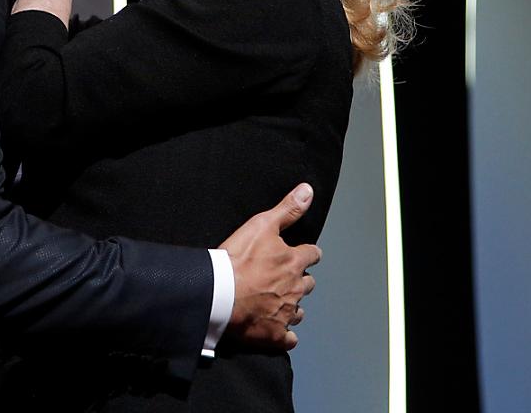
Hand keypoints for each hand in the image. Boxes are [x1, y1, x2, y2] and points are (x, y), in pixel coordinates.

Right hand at [219, 183, 320, 349]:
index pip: (312, 255)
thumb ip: (287, 209)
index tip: (301, 253)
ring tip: (276, 302)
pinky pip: (288, 338)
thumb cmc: (237, 259)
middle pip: (308, 284)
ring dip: (291, 305)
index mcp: (294, 262)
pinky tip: (276, 329)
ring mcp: (287, 313)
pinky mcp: (275, 334)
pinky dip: (284, 334)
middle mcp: (296, 288)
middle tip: (283, 278)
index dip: (306, 253)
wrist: (218, 294)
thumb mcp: (262, 225)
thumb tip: (308, 191)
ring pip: (299, 311)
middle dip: (299, 280)